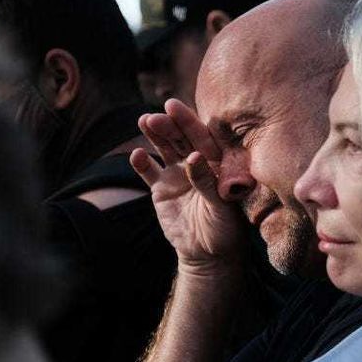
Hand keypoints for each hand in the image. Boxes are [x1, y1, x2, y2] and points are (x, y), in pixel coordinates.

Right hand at [131, 99, 244, 271]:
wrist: (208, 254)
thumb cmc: (224, 229)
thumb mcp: (221, 206)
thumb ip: (207, 181)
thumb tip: (194, 155)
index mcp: (216, 162)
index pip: (201, 136)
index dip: (188, 121)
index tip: (174, 107)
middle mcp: (195, 163)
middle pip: (180, 139)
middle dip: (168, 125)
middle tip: (155, 116)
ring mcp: (177, 174)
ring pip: (164, 149)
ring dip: (154, 135)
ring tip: (143, 121)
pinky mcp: (161, 188)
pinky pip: (149, 173)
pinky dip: (142, 164)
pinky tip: (136, 155)